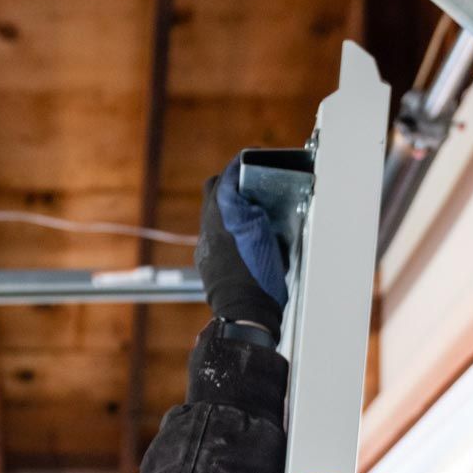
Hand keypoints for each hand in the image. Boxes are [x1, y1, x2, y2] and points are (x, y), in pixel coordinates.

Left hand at [198, 155, 287, 341]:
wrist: (245, 313)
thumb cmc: (261, 280)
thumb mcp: (268, 238)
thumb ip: (257, 212)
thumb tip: (254, 200)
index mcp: (225, 215)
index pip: (226, 177)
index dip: (239, 165)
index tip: (250, 160)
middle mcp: (209, 226)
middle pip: (213, 189)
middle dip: (229, 182)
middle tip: (248, 183)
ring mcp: (205, 243)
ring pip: (211, 211)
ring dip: (227, 206)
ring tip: (248, 211)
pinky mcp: (205, 259)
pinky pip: (212, 232)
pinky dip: (225, 226)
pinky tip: (241, 237)